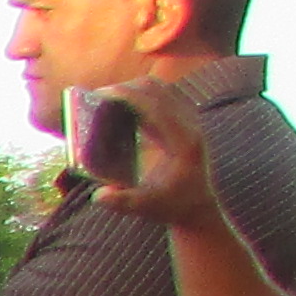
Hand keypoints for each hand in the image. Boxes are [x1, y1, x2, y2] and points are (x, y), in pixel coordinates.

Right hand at [90, 77, 229, 228]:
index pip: (155, 105)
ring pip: (162, 89)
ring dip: (135, 89)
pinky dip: (143, 95)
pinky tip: (125, 107)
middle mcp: (190, 126)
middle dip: (127, 88)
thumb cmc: (171, 207)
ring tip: (109, 99)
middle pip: (159, 90)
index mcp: (182, 142)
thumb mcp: (146, 208)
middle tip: (98, 97)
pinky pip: (164, 97)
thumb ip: (123, 202)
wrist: (197, 208)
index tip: (102, 92)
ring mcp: (190, 122)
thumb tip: (99, 195)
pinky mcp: (185, 123)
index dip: (128, 94)